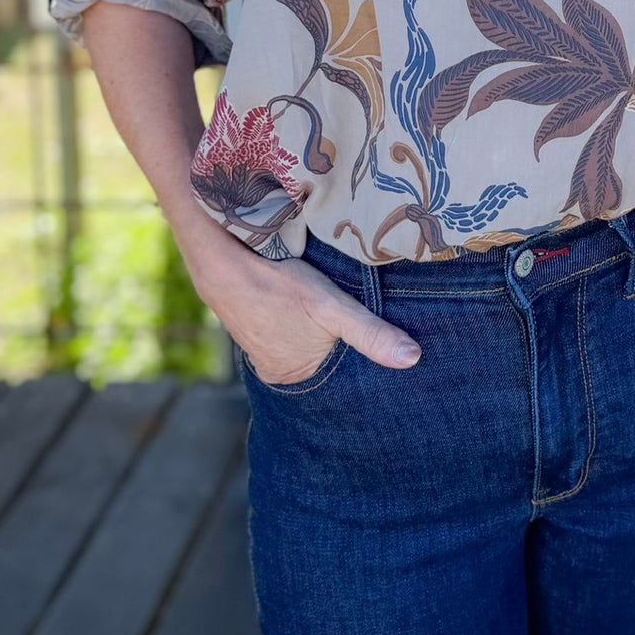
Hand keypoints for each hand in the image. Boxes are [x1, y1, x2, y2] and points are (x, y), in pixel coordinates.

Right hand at [189, 225, 420, 384]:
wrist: (222, 258)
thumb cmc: (278, 283)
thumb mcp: (332, 307)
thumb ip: (370, 333)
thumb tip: (412, 359)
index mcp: (292, 375)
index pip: (335, 376)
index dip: (354, 360)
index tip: (373, 345)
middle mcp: (273, 369)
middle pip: (318, 358)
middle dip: (335, 346)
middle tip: (354, 324)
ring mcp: (259, 346)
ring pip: (301, 341)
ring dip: (314, 329)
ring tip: (328, 313)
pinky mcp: (251, 324)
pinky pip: (283, 326)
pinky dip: (295, 319)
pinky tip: (302, 305)